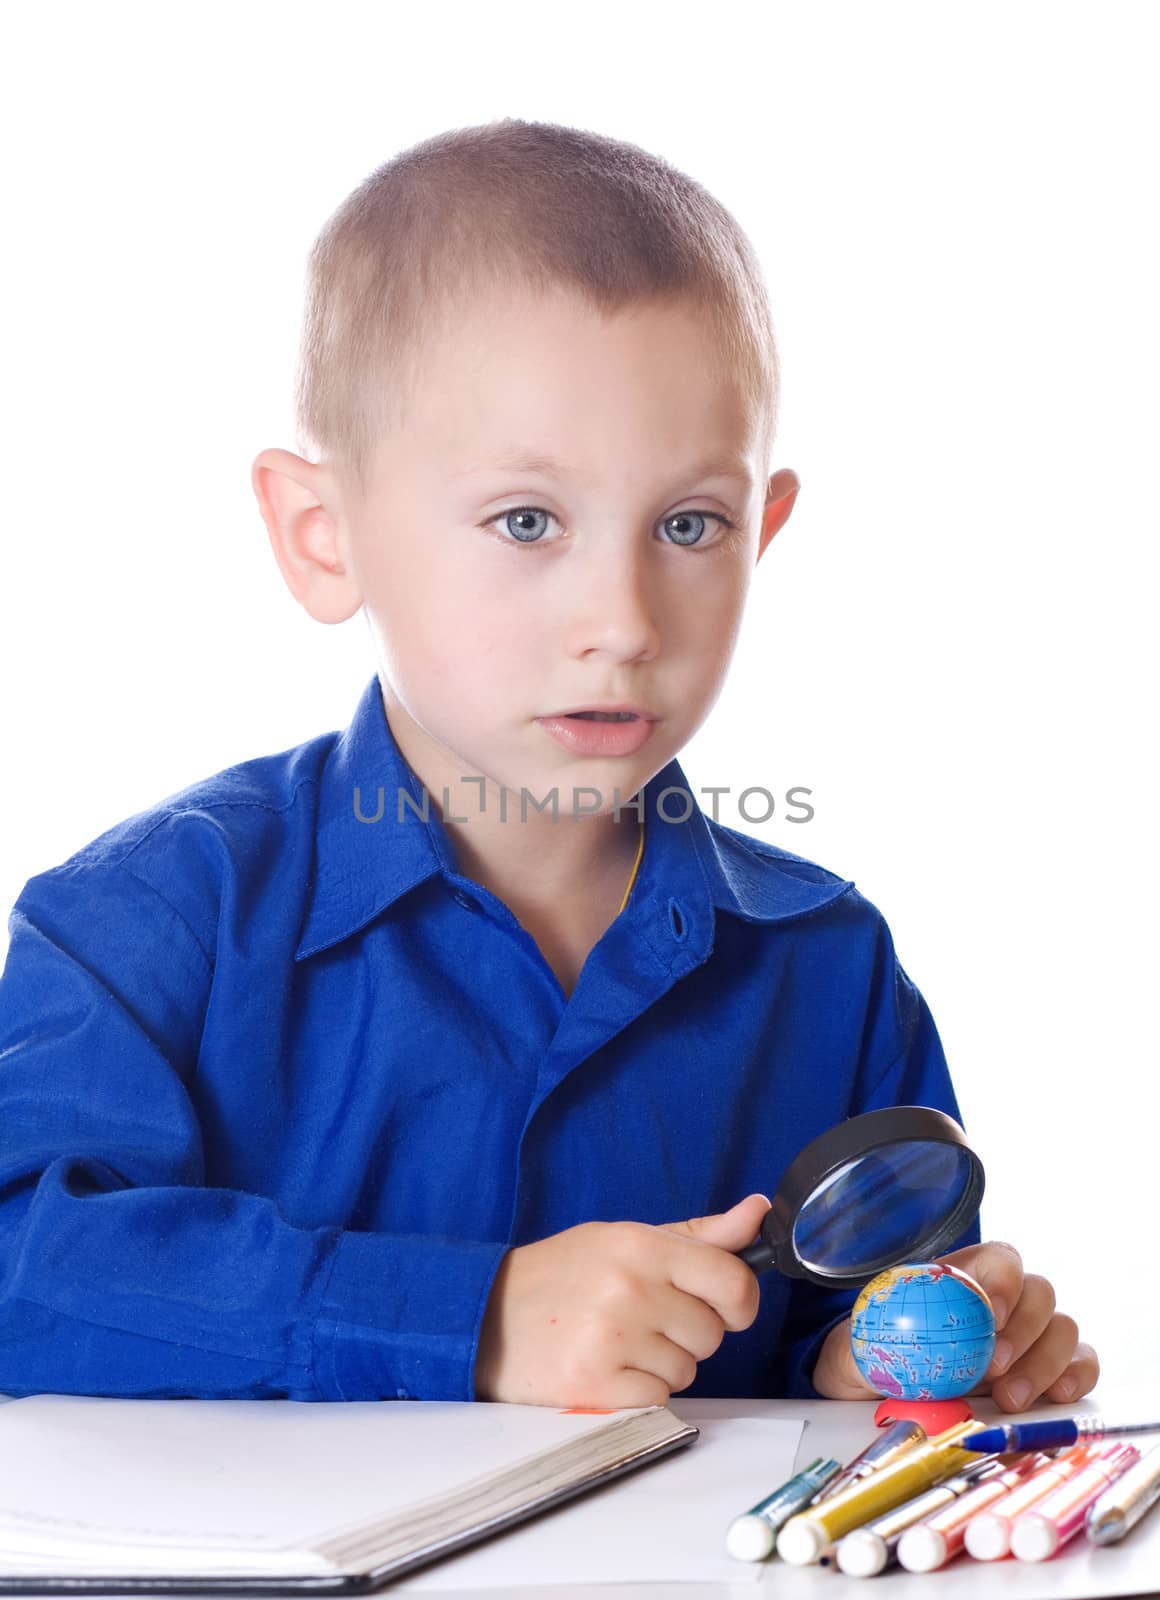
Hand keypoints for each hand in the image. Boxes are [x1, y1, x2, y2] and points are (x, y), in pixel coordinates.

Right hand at [474, 1195, 765, 1407]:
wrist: (484, 1317)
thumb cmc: (562, 1275)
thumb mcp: (625, 1239)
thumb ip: (699, 1235)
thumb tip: (758, 1212)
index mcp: (640, 1245)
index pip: (733, 1280)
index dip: (739, 1301)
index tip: (723, 1306)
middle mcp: (628, 1289)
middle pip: (712, 1333)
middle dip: (687, 1332)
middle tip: (641, 1318)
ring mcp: (611, 1340)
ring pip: (687, 1370)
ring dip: (661, 1363)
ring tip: (617, 1342)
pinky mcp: (596, 1388)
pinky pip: (658, 1399)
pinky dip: (639, 1391)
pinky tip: (606, 1368)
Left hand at [811, 1240, 1099, 1410]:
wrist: (884, 1394)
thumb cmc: (877, 1358)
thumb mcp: (857, 1348)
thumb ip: (868, 1346)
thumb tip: (882, 1349)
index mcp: (963, 1276)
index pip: (1001, 1258)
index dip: (1002, 1281)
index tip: (986, 1315)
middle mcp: (1004, 1300)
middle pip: (1040, 1293)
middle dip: (1023, 1330)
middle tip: (994, 1368)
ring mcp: (1030, 1334)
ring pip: (1064, 1328)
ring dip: (1044, 1362)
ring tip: (1009, 1397)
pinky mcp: (1049, 1370)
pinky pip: (1081, 1363)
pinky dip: (1076, 1377)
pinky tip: (1054, 1397)